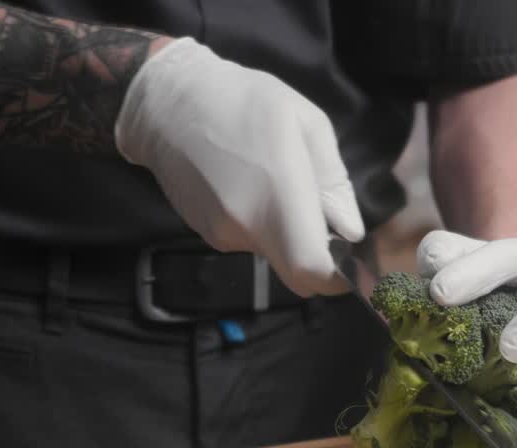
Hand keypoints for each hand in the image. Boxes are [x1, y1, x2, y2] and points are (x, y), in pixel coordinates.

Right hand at [114, 37, 363, 296]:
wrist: (167, 105)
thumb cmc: (243, 101)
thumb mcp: (306, 122)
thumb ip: (333, 181)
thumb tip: (349, 231)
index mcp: (279, 194)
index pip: (312, 270)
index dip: (337, 277)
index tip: (348, 261)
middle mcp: (248, 224)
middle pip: (296, 272)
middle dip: (316, 260)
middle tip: (322, 221)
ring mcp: (223, 233)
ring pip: (273, 254)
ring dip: (285, 233)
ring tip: (271, 182)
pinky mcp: (207, 234)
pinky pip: (248, 241)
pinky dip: (259, 225)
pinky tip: (246, 185)